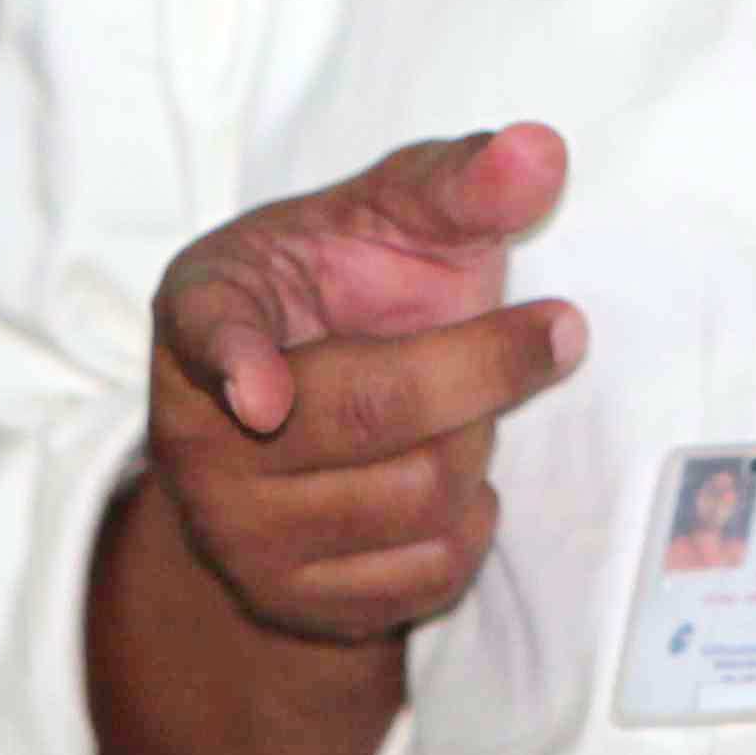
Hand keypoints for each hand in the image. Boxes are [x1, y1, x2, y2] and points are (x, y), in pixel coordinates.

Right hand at [136, 124, 581, 646]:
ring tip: (468, 405)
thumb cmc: (347, 289)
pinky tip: (451, 472)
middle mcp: (196, 433)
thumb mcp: (389, 215)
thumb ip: (458, 179)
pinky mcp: (294, 604)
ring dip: (480, 440)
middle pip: (370, 412)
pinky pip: (430, 572)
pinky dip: (472, 518)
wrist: (301, 420)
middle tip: (559, 328)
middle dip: (487, 362)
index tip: (262, 398)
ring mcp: (238, 532)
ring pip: (418, 495)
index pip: (210, 328)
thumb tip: (541, 150)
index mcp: (206, 302)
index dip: (234, 359)